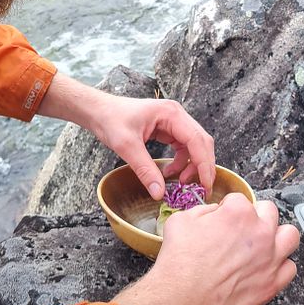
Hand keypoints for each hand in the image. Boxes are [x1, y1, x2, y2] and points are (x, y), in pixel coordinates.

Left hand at [39, 72, 214, 199]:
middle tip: (200, 189)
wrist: (98, 110)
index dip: (204, 164)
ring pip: (194, 146)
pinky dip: (181, 161)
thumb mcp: (127, 146)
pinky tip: (169, 172)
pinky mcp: (167, 129)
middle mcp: (177, 115)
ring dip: (191, 165)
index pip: (197, 141)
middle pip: (201, 142)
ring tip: (180, 182)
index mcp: (171, 114)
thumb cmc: (111, 120)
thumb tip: (159, 193)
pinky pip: (182, 147)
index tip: (205, 185)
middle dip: (202, 166)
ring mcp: (173, 122)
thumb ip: (145, 170)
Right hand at [113, 195, 299, 304]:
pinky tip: (264, 268)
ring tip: (262, 244)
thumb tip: (215, 214)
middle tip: (240, 230)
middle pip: (269, 211)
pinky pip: (289, 268)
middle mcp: (260, 232)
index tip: (220, 220)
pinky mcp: (273, 284)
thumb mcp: (181, 221)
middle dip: (255, 217)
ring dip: (277, 236)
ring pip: (290, 235)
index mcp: (238, 213)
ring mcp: (270, 259)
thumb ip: (203, 211)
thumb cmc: (178, 263)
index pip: (239, 200)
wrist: (181, 303)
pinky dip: (279, 266)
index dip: (227, 209)